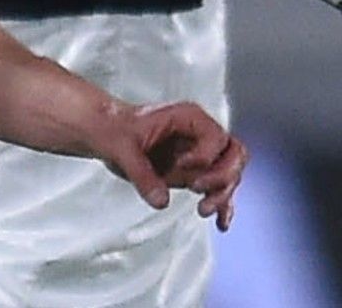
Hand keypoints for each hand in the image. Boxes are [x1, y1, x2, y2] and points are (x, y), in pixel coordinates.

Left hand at [90, 101, 247, 227]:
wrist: (106, 134)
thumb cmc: (115, 128)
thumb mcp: (121, 148)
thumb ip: (141, 174)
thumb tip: (161, 201)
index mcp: (188, 118)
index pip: (217, 138)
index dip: (205, 156)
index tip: (182, 165)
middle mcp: (200, 134)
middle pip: (234, 154)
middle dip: (222, 177)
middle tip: (197, 190)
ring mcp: (200, 155)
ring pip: (230, 174)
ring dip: (222, 195)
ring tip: (202, 210)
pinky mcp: (194, 174)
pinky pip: (218, 190)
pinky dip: (222, 206)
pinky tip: (221, 223)